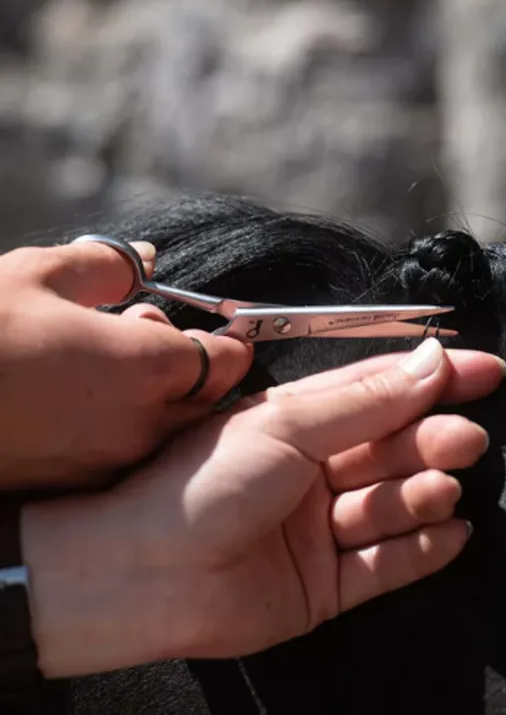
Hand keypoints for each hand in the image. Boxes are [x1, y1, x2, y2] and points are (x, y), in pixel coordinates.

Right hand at [0, 240, 251, 489]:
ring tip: (105, 365)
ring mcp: (109, 465)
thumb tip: (145, 257)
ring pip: (171, 430)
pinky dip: (127, 427)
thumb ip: (106, 265)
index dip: (229, 341)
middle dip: (195, 368)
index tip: (223, 331)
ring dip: (162, 399)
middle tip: (147, 335)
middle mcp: (142, 424)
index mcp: (146, 367)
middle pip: (207, 399)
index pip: (226, 359)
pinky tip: (79, 403)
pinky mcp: (75, 488)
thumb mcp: (37, 275)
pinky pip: (128, 454)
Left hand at [21, 339, 505, 677]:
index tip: (486, 370)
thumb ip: (366, 400)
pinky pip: (385, 566)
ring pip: (390, 506)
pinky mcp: (326, 586)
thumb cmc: (207, 480)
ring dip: (423, 493)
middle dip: (431, 440)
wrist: (144, 573)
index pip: (382, 391)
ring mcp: (322, 530)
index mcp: (303, 423)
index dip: (433, 378)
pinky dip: (421, 550)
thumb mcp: (289, 424)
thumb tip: (431, 362)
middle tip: (466, 438)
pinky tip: (453, 531)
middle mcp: (316, 472)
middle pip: (392, 450)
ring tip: (444, 485)